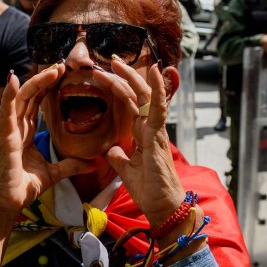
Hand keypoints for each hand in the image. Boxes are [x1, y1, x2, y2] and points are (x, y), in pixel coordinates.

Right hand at [0, 65, 92, 216]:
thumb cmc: (22, 189)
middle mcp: (16, 128)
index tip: (62, 74)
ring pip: (21, 99)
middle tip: (62, 65)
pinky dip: (9, 95)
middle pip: (30, 96)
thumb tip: (91, 164)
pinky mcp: (5, 138)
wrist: (6, 205)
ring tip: (52, 68)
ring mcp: (9, 131)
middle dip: (45, 79)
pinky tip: (13, 79)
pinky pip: (6, 112)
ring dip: (36, 81)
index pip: (36, 104)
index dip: (47, 88)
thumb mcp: (53, 174)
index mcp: (25, 134)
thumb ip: (70, 166)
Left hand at [92, 59, 185, 227]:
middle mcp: (150, 128)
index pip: (129, 104)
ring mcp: (156, 130)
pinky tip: (155, 72)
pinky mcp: (159, 136)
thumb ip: (119, 158)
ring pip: (145, 96)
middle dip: (122, 76)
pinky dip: (158, 90)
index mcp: (142, 133)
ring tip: (118, 60)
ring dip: (132, 77)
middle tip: (109, 59)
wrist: (162, 207)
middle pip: (136, 95)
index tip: (103, 74)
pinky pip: (158, 109)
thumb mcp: (126, 171)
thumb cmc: (150, 190)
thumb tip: (111, 150)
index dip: (118, 87)